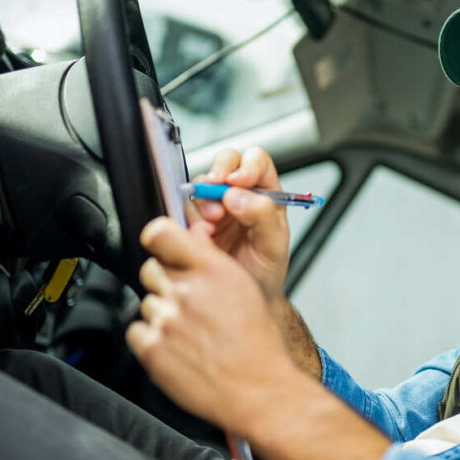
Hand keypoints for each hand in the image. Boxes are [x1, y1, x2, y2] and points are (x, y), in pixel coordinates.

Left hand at [127, 216, 297, 431]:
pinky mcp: (151, 348)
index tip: (160, 246)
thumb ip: (211, 261)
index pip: (161, 233)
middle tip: (187, 303)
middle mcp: (187, 290)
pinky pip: (136, 331)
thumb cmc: (258, 343)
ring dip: (161, 313)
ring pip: (146, 302)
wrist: (259, 389)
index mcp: (213, 270)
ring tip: (189, 332)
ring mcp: (166, 319)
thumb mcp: (243, 288)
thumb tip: (190, 240)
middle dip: (165, 282)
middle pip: (151, 269)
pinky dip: (150, 339)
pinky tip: (176, 347)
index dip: (157, 239)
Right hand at [187, 147, 289, 303]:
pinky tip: (201, 236)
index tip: (239, 181)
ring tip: (211, 226)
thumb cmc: (266, 272)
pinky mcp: (194, 222)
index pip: (255, 160)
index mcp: (265, 192)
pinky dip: (189, 220)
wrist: (245, 298)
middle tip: (217, 193)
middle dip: (218, 174)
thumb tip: (238, 196)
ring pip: (200, 185)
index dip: (246, 165)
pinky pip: (184, 209)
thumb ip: (263, 215)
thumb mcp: (274, 245)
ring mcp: (214, 206)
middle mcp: (238, 194)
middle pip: (225, 162)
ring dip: (203, 202)